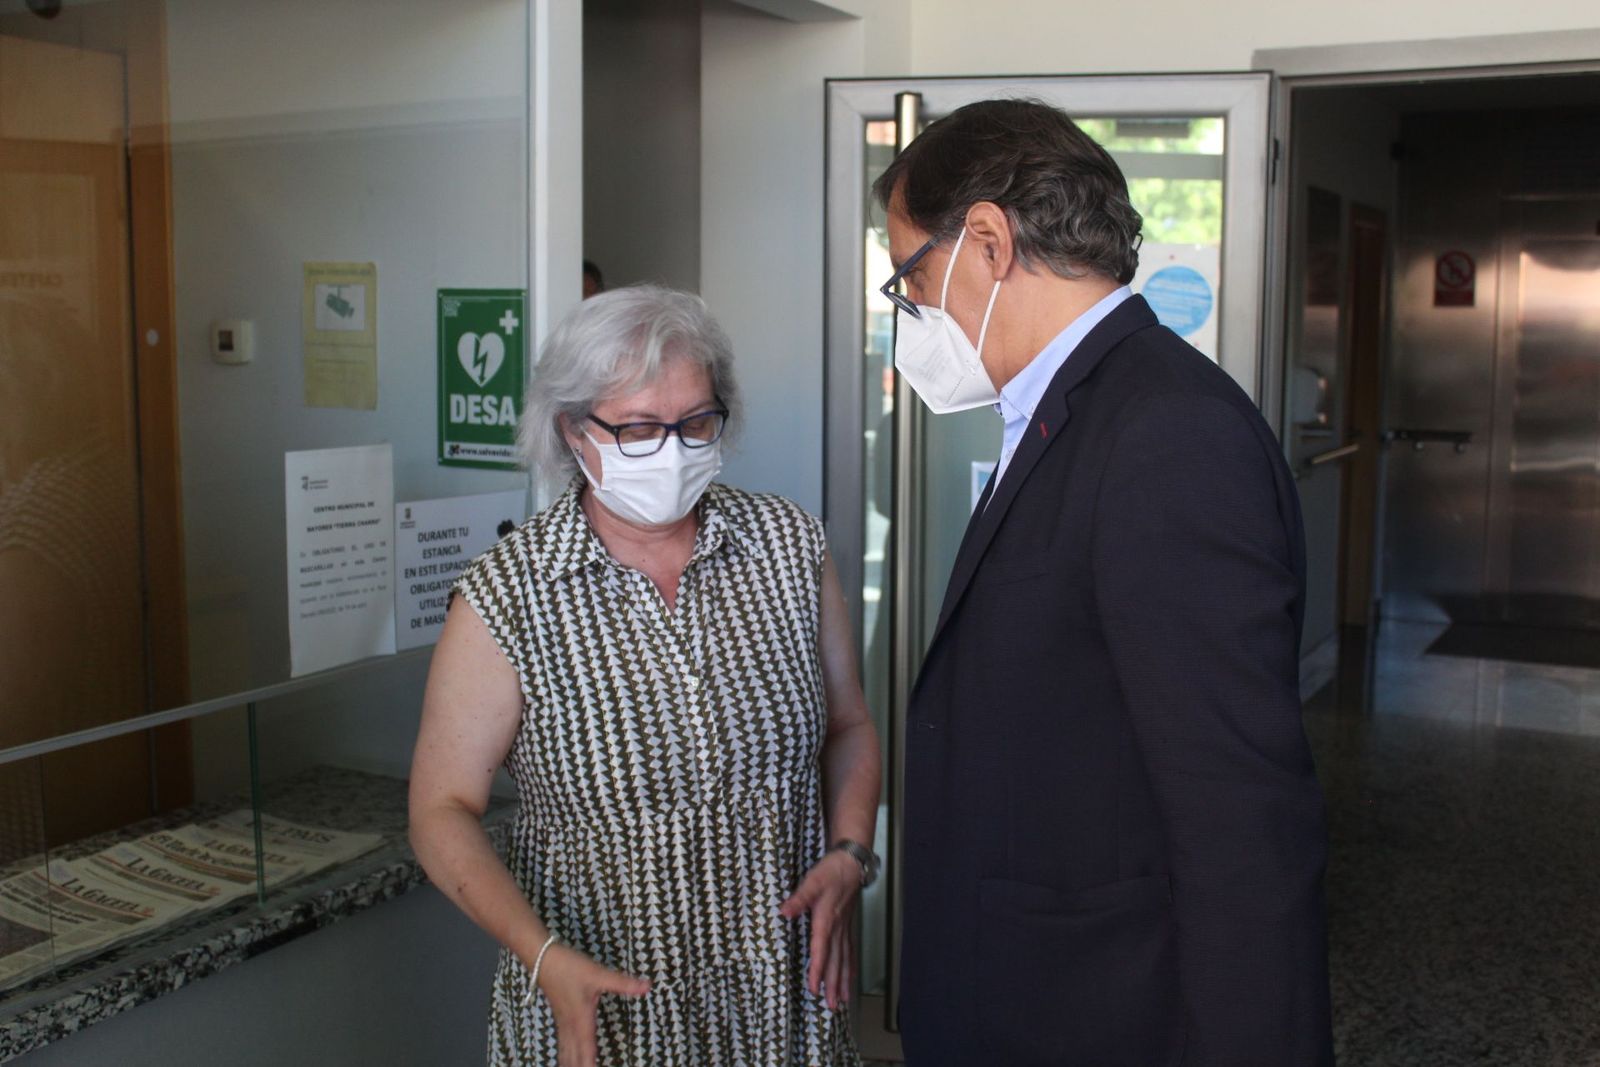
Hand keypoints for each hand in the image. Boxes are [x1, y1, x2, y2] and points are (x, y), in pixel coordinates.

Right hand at [535, 942, 650, 1066]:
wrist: (542, 959)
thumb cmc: (569, 967)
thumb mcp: (598, 974)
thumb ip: (622, 983)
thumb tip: (647, 986)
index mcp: (581, 1021)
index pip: (587, 1053)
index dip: (591, 1066)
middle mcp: (571, 1026)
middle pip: (574, 1057)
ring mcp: (563, 1023)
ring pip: (566, 1052)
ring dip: (571, 1064)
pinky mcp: (559, 1017)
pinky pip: (562, 1043)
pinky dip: (565, 1055)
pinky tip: (566, 1057)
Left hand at [778, 849, 861, 1010]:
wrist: (852, 863)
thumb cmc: (831, 871)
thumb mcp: (812, 881)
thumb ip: (799, 898)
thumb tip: (784, 912)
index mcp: (826, 919)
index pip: (821, 950)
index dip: (817, 970)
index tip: (814, 989)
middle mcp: (837, 928)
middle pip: (835, 961)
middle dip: (833, 984)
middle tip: (832, 1006)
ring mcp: (844, 928)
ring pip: (845, 959)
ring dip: (843, 981)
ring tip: (843, 1000)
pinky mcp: (848, 925)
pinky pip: (850, 951)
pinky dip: (850, 967)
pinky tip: (850, 978)